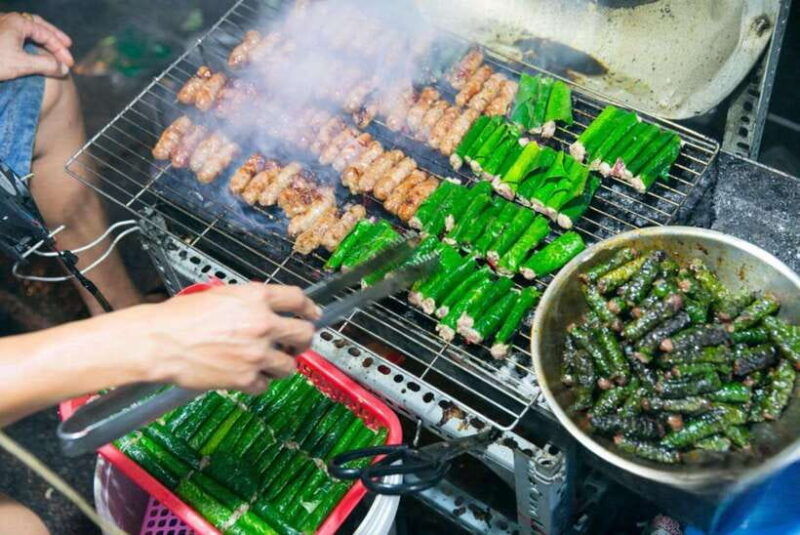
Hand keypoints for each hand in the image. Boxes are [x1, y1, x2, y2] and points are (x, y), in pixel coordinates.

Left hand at [0, 12, 73, 80]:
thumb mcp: (21, 64)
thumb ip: (46, 65)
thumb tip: (64, 69)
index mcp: (18, 22)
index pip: (47, 34)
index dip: (61, 50)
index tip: (69, 65)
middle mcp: (9, 19)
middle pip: (38, 25)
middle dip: (54, 36)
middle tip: (68, 45)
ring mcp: (1, 26)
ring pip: (27, 28)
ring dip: (42, 36)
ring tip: (52, 45)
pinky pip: (18, 32)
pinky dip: (30, 39)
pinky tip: (33, 47)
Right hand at [121, 283, 319, 393]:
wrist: (160, 341)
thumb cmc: (181, 317)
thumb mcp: (220, 295)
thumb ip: (249, 301)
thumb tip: (267, 310)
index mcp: (256, 298)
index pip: (298, 299)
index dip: (309, 308)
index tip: (313, 313)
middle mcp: (263, 324)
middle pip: (304, 333)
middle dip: (304, 340)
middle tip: (297, 344)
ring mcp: (257, 353)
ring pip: (290, 365)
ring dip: (282, 364)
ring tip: (269, 363)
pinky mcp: (246, 378)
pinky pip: (266, 384)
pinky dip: (260, 382)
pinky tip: (248, 376)